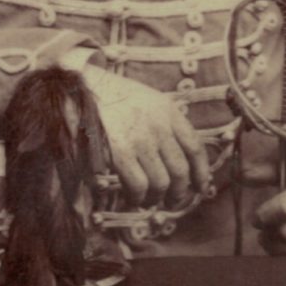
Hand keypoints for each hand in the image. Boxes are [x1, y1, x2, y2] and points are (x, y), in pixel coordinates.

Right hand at [83, 65, 210, 205]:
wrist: (84, 85)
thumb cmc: (115, 96)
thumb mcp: (149, 101)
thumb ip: (167, 123)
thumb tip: (180, 157)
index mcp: (169, 111)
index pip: (195, 148)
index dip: (202, 172)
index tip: (201, 187)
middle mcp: (159, 126)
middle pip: (181, 170)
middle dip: (179, 193)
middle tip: (172, 200)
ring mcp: (140, 139)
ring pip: (161, 183)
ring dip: (156, 198)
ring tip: (149, 200)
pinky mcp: (120, 152)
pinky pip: (139, 185)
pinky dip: (138, 198)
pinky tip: (133, 198)